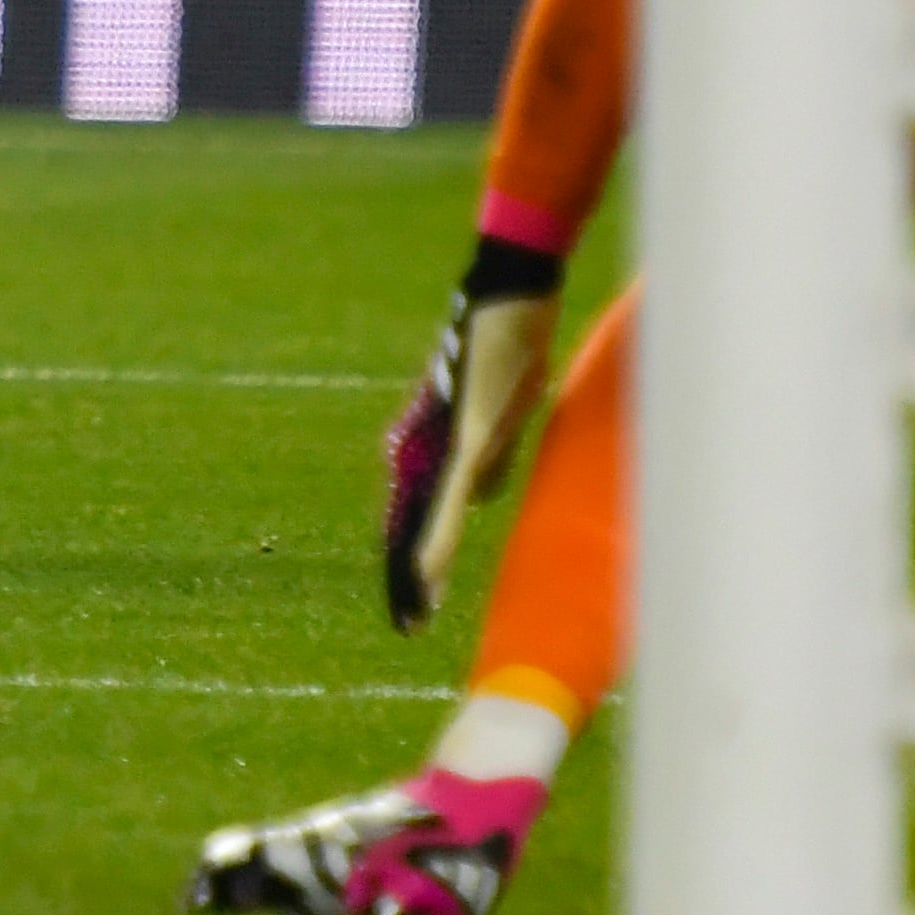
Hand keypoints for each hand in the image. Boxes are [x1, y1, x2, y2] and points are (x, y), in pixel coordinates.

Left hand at [380, 240, 565, 631]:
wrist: (510, 289)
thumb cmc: (509, 344)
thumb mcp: (502, 411)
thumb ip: (490, 456)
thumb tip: (480, 499)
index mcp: (441, 445)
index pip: (421, 510)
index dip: (416, 554)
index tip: (412, 601)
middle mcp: (434, 444)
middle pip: (413, 521)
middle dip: (410, 575)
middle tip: (404, 625)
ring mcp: (447, 439)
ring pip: (423, 516)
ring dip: (419, 568)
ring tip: (412, 613)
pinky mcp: (468, 435)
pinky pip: (449, 496)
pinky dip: (437, 537)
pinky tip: (425, 571)